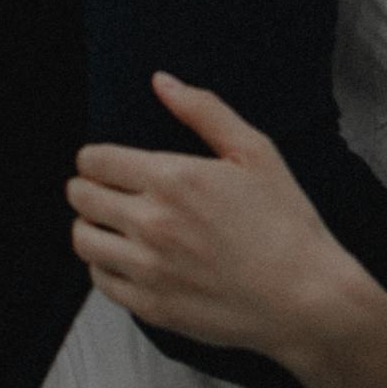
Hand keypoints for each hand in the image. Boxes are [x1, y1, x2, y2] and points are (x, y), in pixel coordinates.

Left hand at [69, 75, 357, 356]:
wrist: (305, 297)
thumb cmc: (286, 222)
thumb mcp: (256, 152)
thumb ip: (204, 111)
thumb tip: (161, 82)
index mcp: (173, 178)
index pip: (95, 160)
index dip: (95, 157)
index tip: (106, 163)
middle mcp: (151, 223)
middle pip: (81, 196)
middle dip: (88, 187)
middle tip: (106, 189)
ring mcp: (148, 268)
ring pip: (82, 239)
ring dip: (90, 225)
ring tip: (112, 223)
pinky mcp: (150, 305)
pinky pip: (100, 280)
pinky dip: (104, 264)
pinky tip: (127, 257)